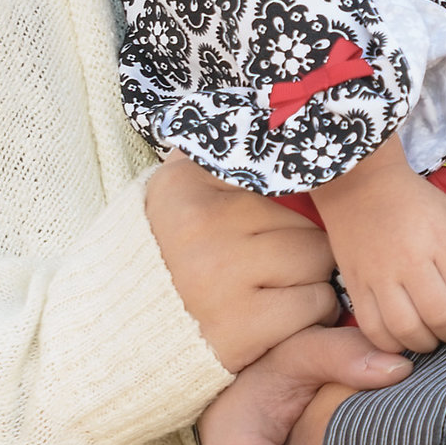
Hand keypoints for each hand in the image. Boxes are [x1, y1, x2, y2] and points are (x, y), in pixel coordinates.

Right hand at [145, 155, 338, 371]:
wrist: (126, 331)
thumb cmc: (174, 255)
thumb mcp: (183, 190)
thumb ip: (221, 151)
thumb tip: (275, 112)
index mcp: (185, 186)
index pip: (281, 175)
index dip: (288, 201)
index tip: (271, 220)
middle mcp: (200, 230)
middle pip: (310, 225)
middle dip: (303, 247)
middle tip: (270, 265)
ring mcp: (217, 283)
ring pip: (319, 265)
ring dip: (310, 283)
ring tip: (272, 291)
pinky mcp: (236, 333)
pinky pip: (314, 308)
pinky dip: (305, 317)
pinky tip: (273, 319)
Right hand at [308, 139, 445, 354]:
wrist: (361, 185)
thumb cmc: (415, 203)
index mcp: (440, 240)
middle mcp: (410, 259)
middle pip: (441, 317)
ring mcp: (378, 275)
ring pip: (407, 330)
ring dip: (426, 344)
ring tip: (431, 337)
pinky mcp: (354, 285)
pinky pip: (373, 329)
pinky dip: (392, 343)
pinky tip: (403, 337)